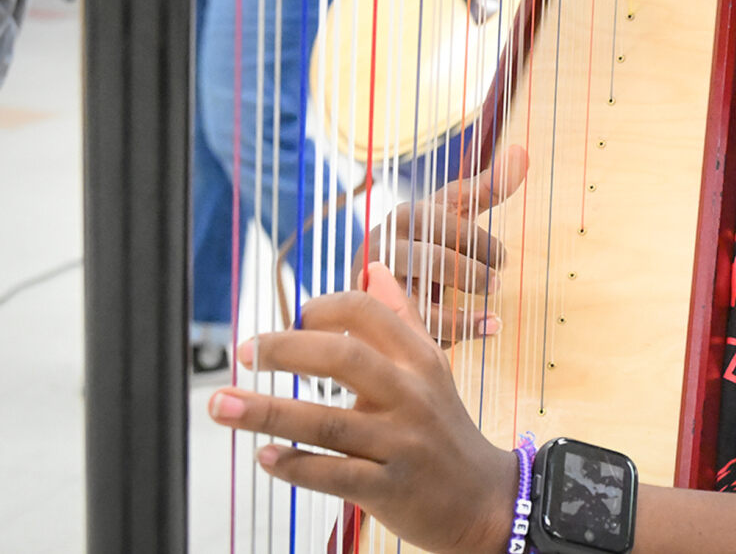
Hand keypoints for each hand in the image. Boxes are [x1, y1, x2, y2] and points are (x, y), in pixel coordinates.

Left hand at [208, 262, 515, 553]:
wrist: (484, 499)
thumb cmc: (445, 429)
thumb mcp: (432, 368)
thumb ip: (401, 318)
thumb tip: (376, 268)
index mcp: (420, 360)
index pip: (368, 313)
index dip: (323, 308)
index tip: (291, 316)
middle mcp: (412, 396)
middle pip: (344, 358)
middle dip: (286, 349)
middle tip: (243, 352)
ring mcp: (402, 443)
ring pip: (328, 422)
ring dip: (267, 412)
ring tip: (220, 404)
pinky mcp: (390, 489)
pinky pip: (335, 475)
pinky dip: (295, 466)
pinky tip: (264, 456)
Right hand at [356, 145, 528, 345]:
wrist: (382, 278)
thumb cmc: (428, 239)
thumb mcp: (454, 210)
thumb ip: (488, 186)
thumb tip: (523, 151)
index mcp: (406, 215)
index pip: (446, 224)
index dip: (481, 242)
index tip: (505, 259)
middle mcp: (383, 246)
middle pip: (433, 260)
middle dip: (471, 275)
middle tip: (496, 284)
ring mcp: (374, 284)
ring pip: (419, 302)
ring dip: (462, 315)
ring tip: (494, 320)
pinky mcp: (377, 318)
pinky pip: (414, 332)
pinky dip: (450, 336)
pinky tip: (481, 333)